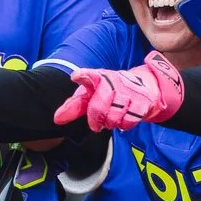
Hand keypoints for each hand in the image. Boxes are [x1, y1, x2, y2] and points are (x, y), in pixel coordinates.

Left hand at [55, 53, 186, 130]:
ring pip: (114, 115)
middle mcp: (114, 82)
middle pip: (100, 106)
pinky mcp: (142, 102)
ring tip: (110, 119)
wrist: (144, 87)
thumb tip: (57, 119)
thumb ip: (74, 106)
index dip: (83, 76)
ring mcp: (129, 91)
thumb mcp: (91, 94)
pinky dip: (124, 124)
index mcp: (98, 78)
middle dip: (95, 119)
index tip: (76, 76)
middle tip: (95, 124)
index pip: (90, 75)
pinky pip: (129, 120)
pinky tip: (123, 119)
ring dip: (110, 122)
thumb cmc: (110, 91)